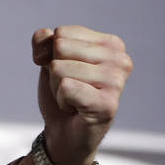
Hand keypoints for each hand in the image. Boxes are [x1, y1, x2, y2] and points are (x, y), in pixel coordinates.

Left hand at [32, 25, 132, 164]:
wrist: (63, 131)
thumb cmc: (61, 91)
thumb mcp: (48, 58)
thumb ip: (44, 40)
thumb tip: (48, 45)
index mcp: (112, 44)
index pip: (62, 33)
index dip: (50, 53)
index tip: (64, 71)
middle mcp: (120, 60)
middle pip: (60, 48)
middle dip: (54, 70)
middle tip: (69, 87)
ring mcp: (116, 82)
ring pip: (60, 68)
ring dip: (57, 87)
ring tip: (73, 98)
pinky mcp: (108, 104)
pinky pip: (65, 87)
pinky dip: (61, 100)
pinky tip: (75, 109)